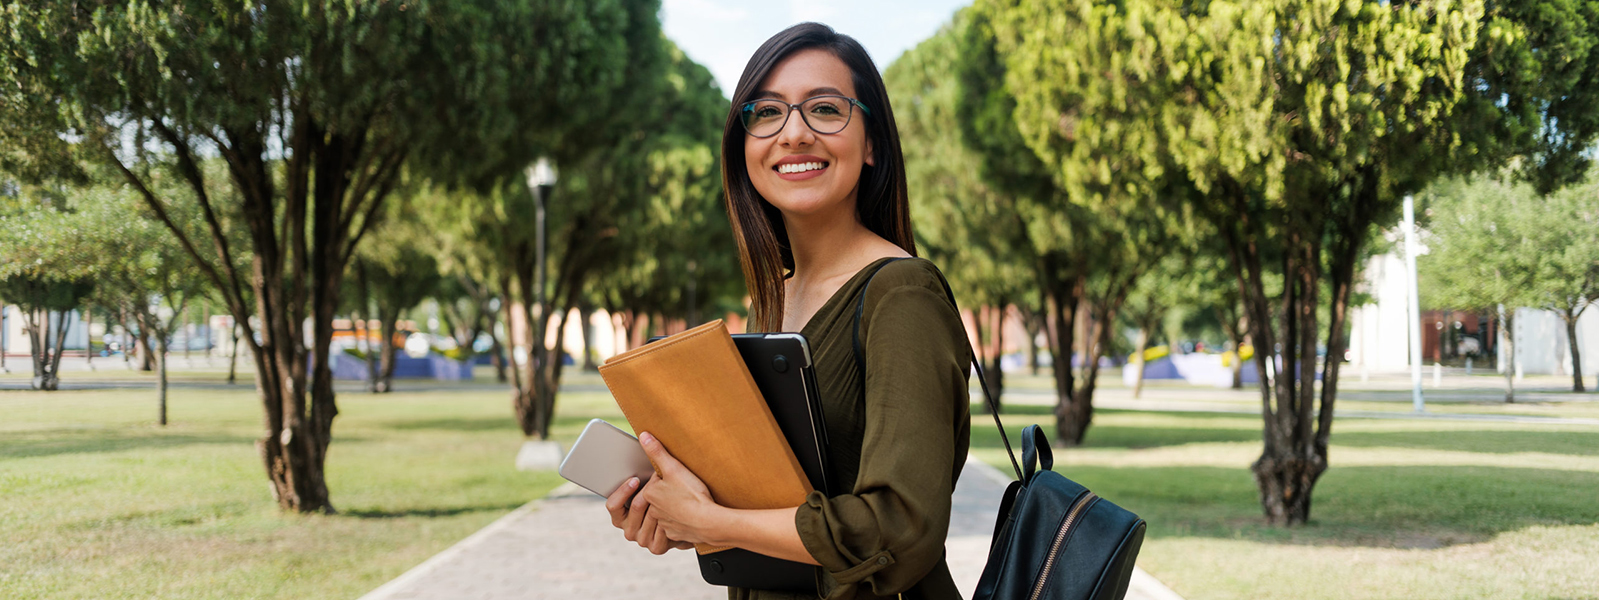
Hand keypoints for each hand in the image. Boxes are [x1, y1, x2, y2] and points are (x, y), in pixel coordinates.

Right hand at [604, 465, 693, 553]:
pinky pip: (661, 529)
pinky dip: (669, 517)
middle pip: (634, 508)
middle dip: (648, 492)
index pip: (613, 505)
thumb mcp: (654, 482)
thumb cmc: (668, 500)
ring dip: (661, 502)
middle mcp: (629, 530)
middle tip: (659, 479)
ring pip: (650, 516)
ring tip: (671, 491)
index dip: (622, 491)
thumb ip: (647, 461)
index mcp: (620, 517)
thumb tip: (646, 435)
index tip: (634, 479)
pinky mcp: (656, 547)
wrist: (689, 523)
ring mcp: (642, 540)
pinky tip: (676, 509)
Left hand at [635, 431, 722, 547]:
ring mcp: (664, 524)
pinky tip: (693, 514)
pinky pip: (677, 524)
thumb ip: (657, 452)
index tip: (681, 478)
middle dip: (671, 493)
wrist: (708, 522)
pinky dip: (684, 520)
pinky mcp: (675, 534)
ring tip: (690, 501)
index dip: (671, 477)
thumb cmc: (692, 495)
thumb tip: (643, 436)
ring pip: (668, 511)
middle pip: (662, 496)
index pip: (657, 481)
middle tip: (687, 489)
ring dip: (676, 507)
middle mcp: (653, 510)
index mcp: (650, 494)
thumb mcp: (674, 468)